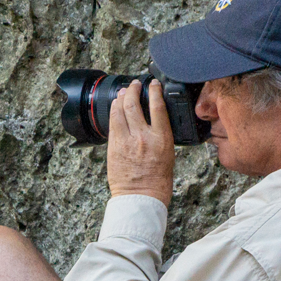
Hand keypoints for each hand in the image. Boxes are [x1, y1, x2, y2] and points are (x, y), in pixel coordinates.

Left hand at [106, 80, 174, 206]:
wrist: (141, 197)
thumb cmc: (157, 180)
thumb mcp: (168, 153)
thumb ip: (160, 134)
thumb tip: (153, 120)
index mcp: (162, 138)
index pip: (158, 106)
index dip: (154, 90)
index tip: (154, 84)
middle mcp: (143, 137)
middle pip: (135, 104)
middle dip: (133, 89)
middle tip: (134, 84)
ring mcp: (126, 141)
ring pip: (120, 111)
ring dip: (121, 98)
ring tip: (124, 92)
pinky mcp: (114, 146)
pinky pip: (112, 123)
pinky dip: (113, 111)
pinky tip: (115, 106)